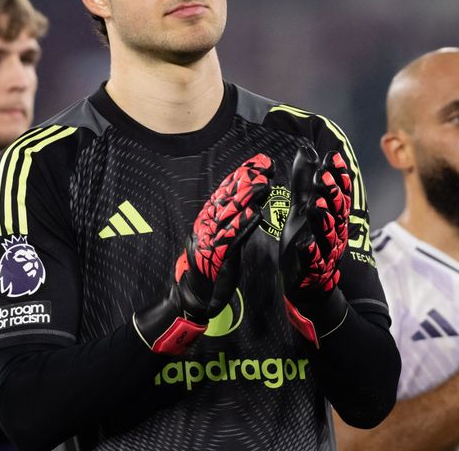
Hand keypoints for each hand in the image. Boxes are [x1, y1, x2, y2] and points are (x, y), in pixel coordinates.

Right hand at [133, 153, 271, 353]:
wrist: (193, 296)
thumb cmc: (210, 268)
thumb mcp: (223, 239)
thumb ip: (233, 220)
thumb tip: (251, 201)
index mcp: (209, 219)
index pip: (227, 191)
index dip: (243, 174)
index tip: (260, 161)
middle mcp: (207, 225)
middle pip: (228, 196)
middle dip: (247, 178)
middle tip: (265, 164)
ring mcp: (210, 240)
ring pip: (229, 213)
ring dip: (247, 197)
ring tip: (264, 184)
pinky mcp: (216, 257)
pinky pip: (230, 239)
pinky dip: (242, 226)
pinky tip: (255, 215)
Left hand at [279, 146, 351, 345]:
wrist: (308, 285)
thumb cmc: (306, 241)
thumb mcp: (302, 207)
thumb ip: (305, 181)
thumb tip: (308, 150)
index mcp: (332, 218)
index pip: (338, 193)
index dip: (338, 176)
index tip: (333, 157)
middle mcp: (332, 234)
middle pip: (336, 212)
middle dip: (331, 194)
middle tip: (322, 177)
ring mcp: (323, 253)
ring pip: (326, 236)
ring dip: (323, 222)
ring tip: (316, 207)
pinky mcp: (309, 271)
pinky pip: (311, 263)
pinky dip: (309, 254)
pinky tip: (305, 244)